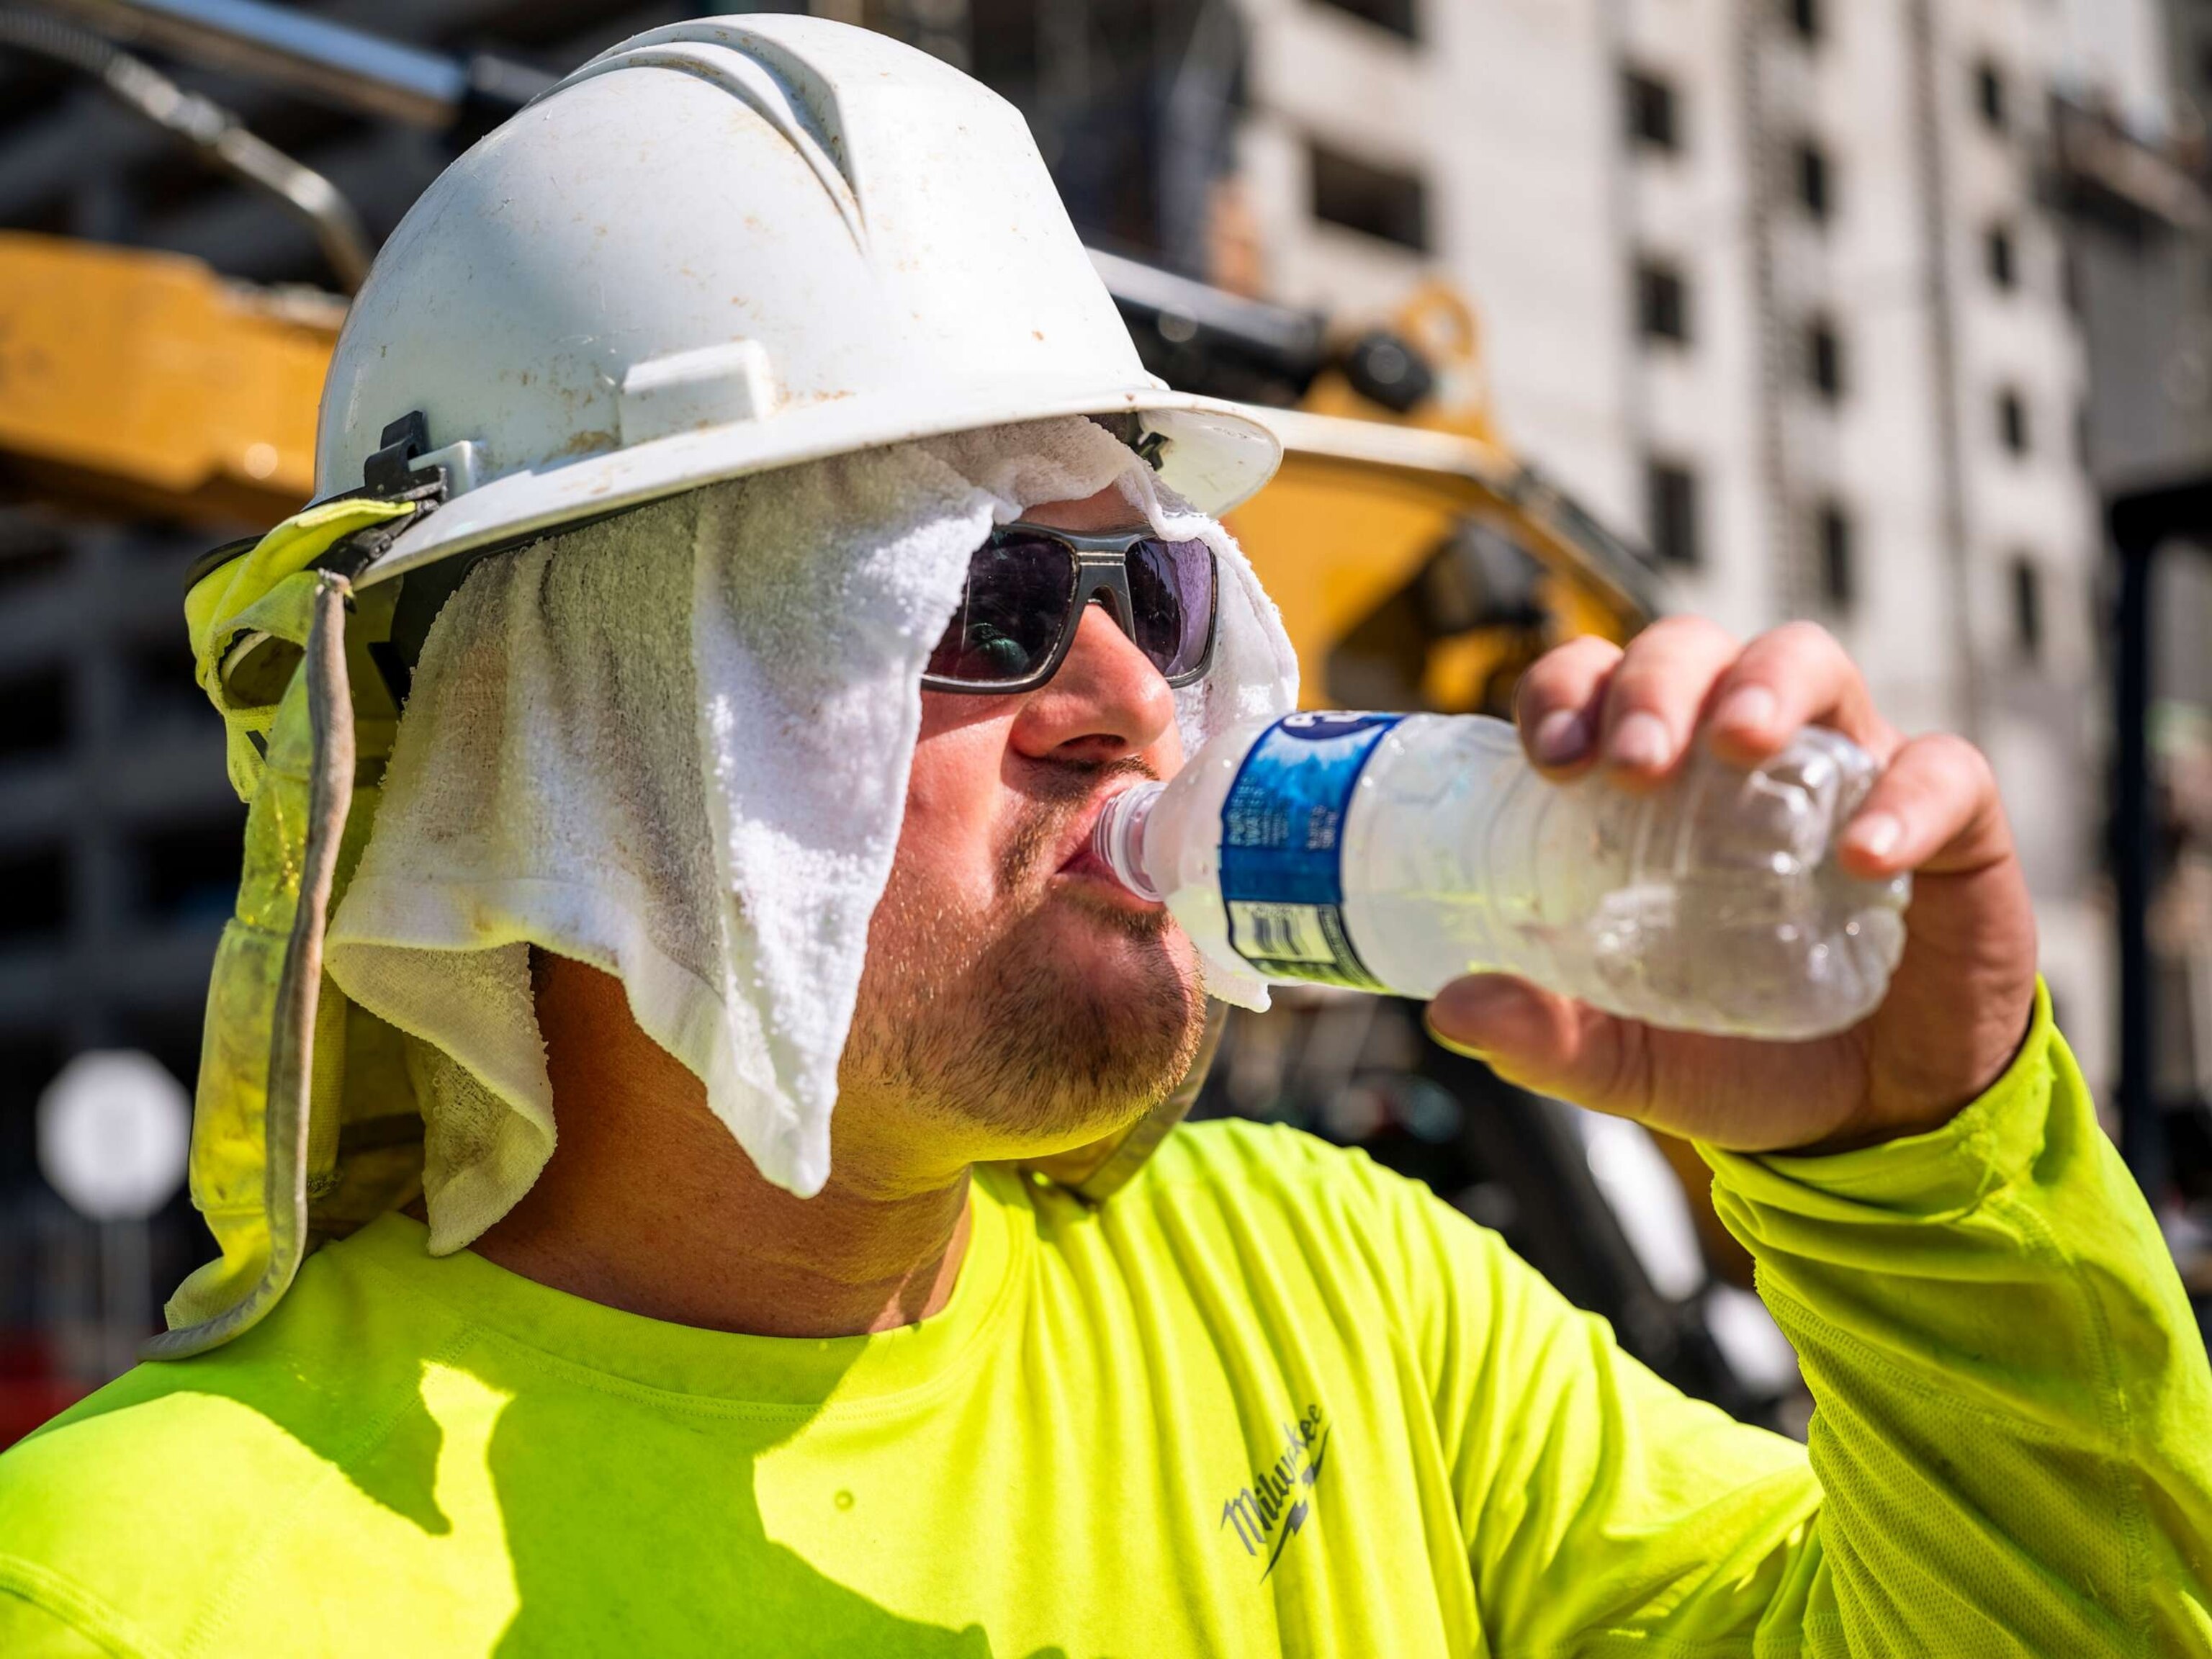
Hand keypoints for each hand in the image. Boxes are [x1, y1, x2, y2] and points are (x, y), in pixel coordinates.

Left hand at [1425, 619, 2038, 1152]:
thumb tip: (1450, 1009)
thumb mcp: (1631, 1057)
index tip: (1550, 756)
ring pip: (1808, 662)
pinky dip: (1904, 797)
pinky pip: (1943, 771)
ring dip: (1763, 687)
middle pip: (1693, 649)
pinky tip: (1864, 857)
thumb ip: (1547, 1035)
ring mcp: (1849, 772)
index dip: (1568, 690)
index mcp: (1655, 785)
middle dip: (1653, 683)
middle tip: (1632, 764)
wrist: (1874, 1119)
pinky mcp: (1953, 823)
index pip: (1598, 683)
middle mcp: (1746, 754)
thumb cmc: (1742, 1055)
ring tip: (1734, 745)